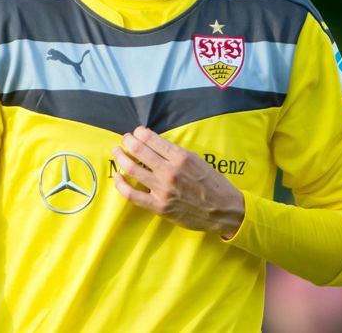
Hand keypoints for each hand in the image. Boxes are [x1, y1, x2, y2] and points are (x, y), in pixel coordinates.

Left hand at [112, 126, 243, 237]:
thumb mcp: (198, 161)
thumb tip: (155, 145)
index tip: (136, 132)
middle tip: (125, 139)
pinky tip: (117, 177)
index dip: (139, 133)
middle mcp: (170, 171)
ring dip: (121, 157)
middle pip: (139, 151)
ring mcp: (163, 190)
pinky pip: (132, 195)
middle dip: (128, 141)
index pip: (152, 139)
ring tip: (117, 151)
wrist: (224, 210)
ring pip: (132, 169)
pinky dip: (121, 185)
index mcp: (181, 157)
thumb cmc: (213, 184)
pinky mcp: (159, 206)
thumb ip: (176, 154)